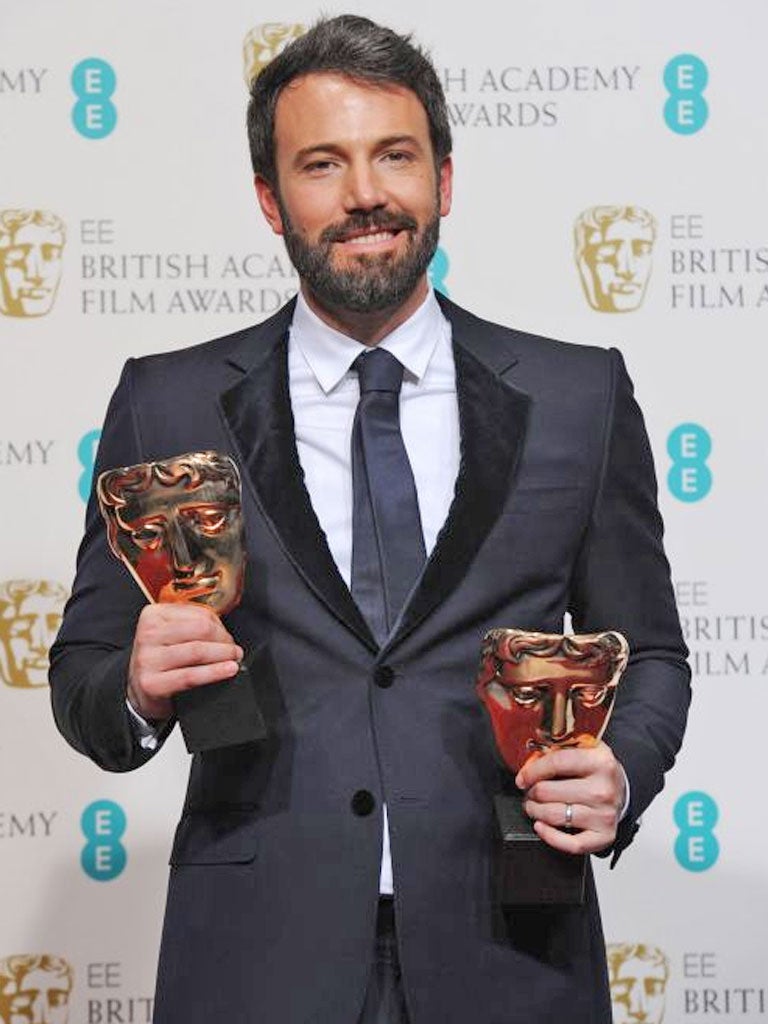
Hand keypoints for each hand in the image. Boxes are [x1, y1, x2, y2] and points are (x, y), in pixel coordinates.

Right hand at [127, 603, 242, 721]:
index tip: (226, 637)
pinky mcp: (152, 683)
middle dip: (224, 640)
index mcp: (153, 615)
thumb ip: (193, 624)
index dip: (220, 626)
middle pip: (201, 630)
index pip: (198, 614)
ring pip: (198, 651)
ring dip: (224, 655)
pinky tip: (228, 670)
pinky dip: (214, 672)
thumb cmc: (161, 659)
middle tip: (233, 650)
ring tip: (234, 659)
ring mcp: (148, 659)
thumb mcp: (170, 634)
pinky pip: (190, 676)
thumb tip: (225, 630)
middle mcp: (148, 634)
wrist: (141, 690)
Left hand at [514, 741, 625, 854]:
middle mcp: (604, 789)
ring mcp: (605, 815)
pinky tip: (541, 827)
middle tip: (529, 792)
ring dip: (536, 812)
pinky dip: (550, 836)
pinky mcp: (604, 836)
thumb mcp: (584, 748)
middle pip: (549, 791)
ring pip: (555, 815)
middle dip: (532, 792)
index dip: (532, 770)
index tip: (522, 778)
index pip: (556, 763)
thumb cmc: (596, 771)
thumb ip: (558, 748)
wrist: (621, 790)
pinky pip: (571, 843)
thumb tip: (530, 758)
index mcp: (600, 762)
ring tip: (533, 806)